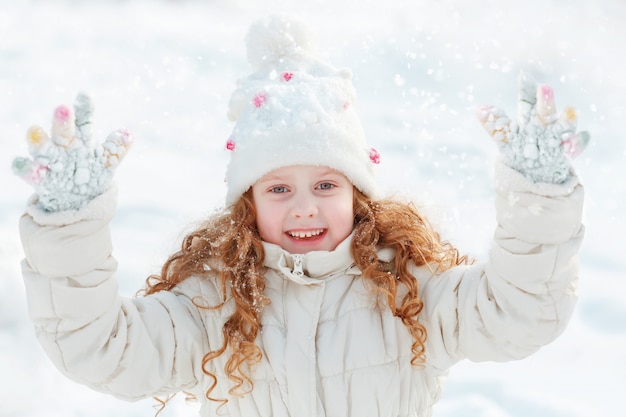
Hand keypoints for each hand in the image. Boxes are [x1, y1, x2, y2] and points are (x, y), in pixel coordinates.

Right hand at [12, 93, 132, 211]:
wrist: (77, 199)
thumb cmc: (90, 172)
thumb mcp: (106, 162)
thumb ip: (116, 149)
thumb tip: (128, 134)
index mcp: (81, 138)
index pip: (83, 121)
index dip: (84, 108)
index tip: (85, 95)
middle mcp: (63, 145)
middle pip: (63, 131)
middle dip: (62, 121)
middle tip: (63, 108)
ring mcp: (51, 161)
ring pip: (44, 149)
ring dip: (38, 140)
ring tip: (33, 130)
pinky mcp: (42, 179)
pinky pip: (32, 173)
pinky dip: (25, 168)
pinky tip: (18, 163)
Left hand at [477, 71, 589, 183]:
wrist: (535, 176)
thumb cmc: (519, 153)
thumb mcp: (504, 139)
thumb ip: (494, 124)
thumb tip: (478, 108)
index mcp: (528, 119)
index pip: (527, 101)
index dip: (526, 90)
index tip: (523, 76)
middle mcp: (544, 126)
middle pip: (545, 111)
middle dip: (545, 101)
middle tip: (544, 88)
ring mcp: (556, 139)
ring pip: (562, 127)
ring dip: (566, 119)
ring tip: (571, 111)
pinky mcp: (564, 156)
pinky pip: (572, 149)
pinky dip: (577, 144)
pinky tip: (582, 137)